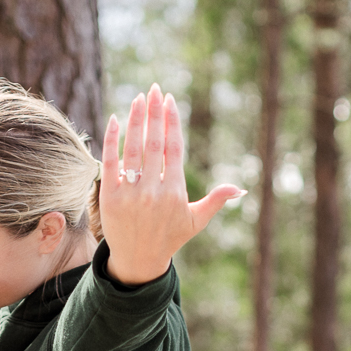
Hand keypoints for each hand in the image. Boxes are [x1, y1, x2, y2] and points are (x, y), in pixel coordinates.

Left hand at [100, 86, 241, 285]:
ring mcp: (131, 194)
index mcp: (175, 192)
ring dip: (136, 120)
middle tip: (154, 89)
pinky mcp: (110, 198)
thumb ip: (215, 201)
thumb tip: (239, 189)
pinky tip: (115, 120)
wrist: (138, 261)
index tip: (169, 101)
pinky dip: (112, 140)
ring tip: (138, 98)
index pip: (174, 149)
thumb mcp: (195, 221)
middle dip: (154, 113)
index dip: (171, 122)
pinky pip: (110, 163)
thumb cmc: (169, 238)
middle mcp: (154, 191)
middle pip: (154, 143)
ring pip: (133, 149)